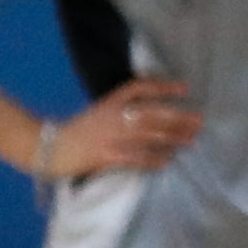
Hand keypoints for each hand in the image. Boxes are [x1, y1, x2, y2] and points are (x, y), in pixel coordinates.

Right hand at [40, 77, 198, 179]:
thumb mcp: (98, 113)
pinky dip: (153, 159)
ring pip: (147, 135)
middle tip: (198, 121)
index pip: (138, 89)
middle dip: (177, 118)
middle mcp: (111, 117)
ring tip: (191, 139)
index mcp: (108, 103)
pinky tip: (167, 160)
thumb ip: (121, 112)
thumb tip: (151, 115)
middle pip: (150, 114)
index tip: (184, 89)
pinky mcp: (105, 156)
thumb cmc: (75, 132)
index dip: (162, 87)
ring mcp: (109, 137)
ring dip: (172, 138)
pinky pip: (135, 157)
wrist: (49, 149)